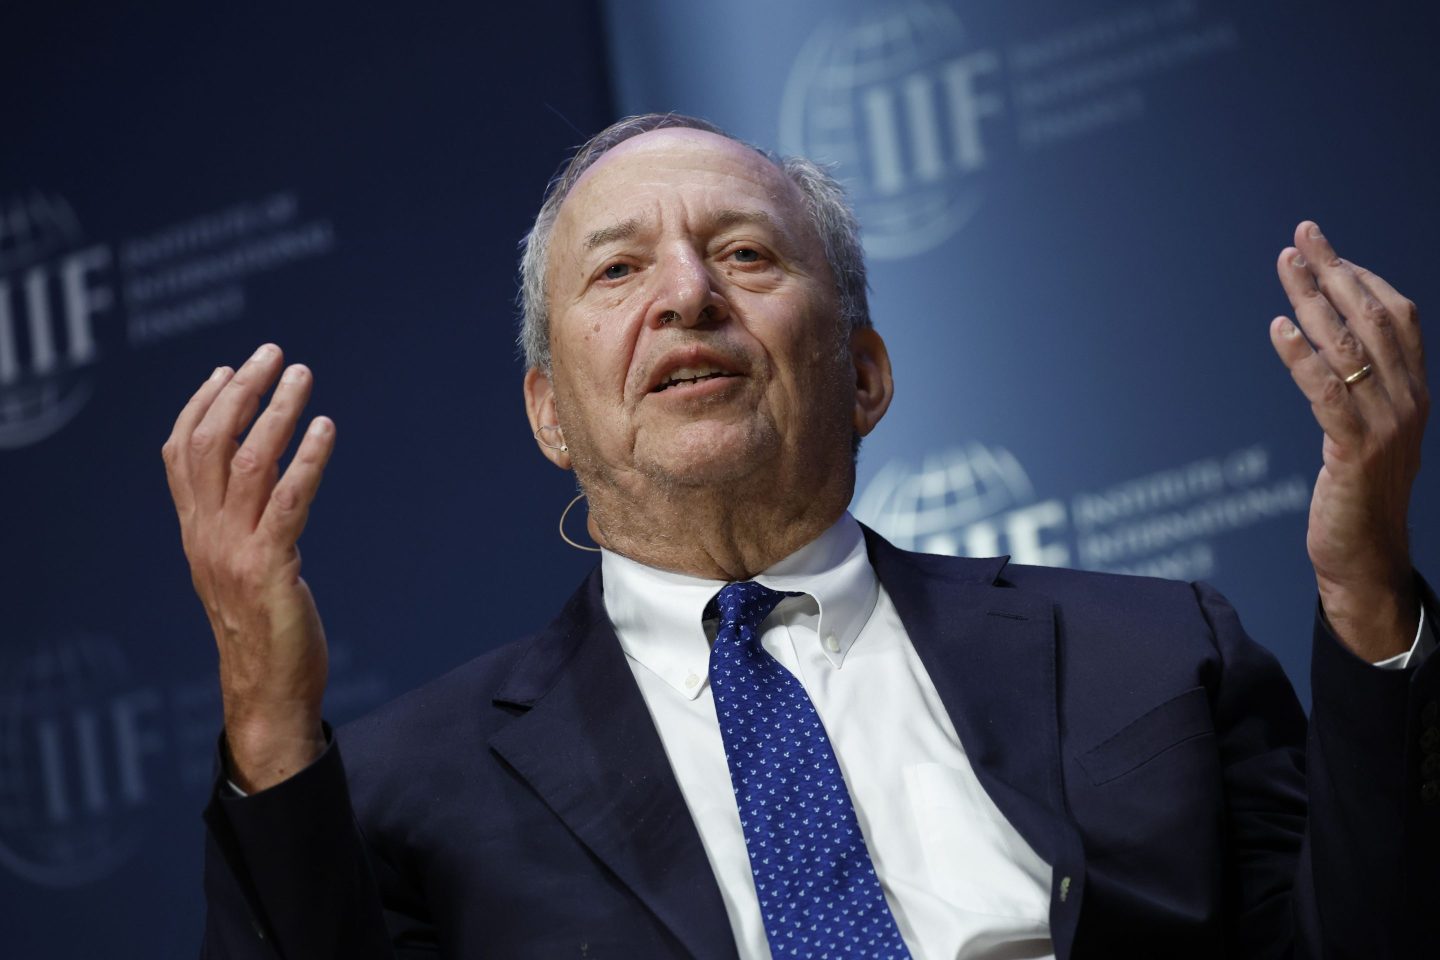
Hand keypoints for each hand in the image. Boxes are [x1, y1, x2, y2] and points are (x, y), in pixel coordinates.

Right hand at [161, 344, 335, 790]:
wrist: (266, 693)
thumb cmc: (262, 628)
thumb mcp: (239, 566)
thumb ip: (241, 521)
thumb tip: (264, 472)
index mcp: (195, 532)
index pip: (180, 453)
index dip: (201, 406)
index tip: (228, 370)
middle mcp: (206, 535)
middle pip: (209, 444)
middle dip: (241, 392)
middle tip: (273, 354)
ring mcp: (235, 551)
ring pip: (247, 463)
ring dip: (276, 412)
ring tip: (302, 376)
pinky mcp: (271, 569)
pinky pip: (287, 502)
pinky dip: (307, 460)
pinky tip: (325, 430)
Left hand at [1270, 222, 1427, 660]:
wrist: (1367, 563)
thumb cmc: (1357, 501)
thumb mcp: (1364, 438)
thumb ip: (1355, 395)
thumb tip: (1328, 351)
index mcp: (1413, 394)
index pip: (1398, 318)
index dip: (1363, 279)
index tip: (1327, 249)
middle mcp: (1408, 401)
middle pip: (1372, 319)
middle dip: (1336, 272)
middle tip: (1303, 235)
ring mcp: (1387, 426)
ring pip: (1349, 346)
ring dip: (1313, 300)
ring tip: (1285, 265)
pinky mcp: (1356, 451)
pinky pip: (1327, 392)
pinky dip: (1302, 357)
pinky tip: (1279, 329)